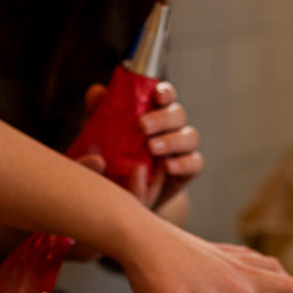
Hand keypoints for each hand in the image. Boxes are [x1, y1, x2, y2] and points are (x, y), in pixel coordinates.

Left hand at [84, 81, 202, 209]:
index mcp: (153, 112)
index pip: (164, 95)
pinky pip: (195, 163)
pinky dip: (183, 163)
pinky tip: (167, 167)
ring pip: (190, 136)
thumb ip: (97, 116)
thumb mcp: (98, 139)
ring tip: (151, 148)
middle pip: (178, 114)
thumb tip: (97, 92)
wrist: (122, 200)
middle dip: (162, 117)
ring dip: (172, 140)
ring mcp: (181, 149)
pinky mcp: (187, 171)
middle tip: (142, 126)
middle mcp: (171, 127)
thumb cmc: (110, 163)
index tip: (155, 94)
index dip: (164, 92)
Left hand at [112, 219, 292, 292]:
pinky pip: (257, 261)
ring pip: (276, 273)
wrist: (138, 234)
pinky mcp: (219, 252)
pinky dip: (271, 272)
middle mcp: (240, 273)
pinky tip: (265, 276)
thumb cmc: (153, 272)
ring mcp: (231, 259)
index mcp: (234, 292)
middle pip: (291, 290)